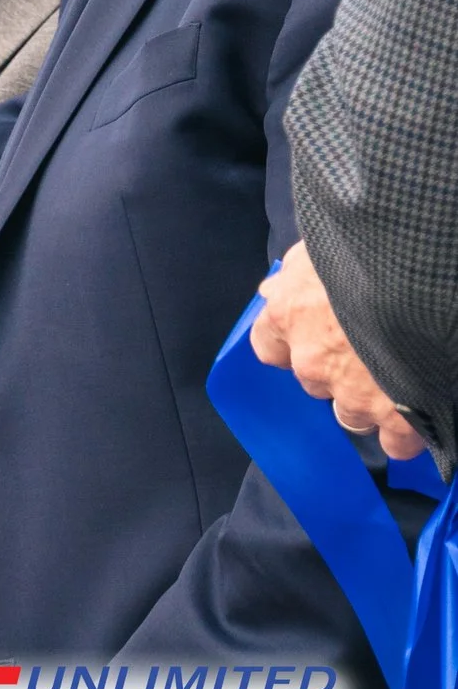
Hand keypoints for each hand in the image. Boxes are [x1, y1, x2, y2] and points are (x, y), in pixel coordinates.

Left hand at [251, 242, 422, 460]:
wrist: (419, 271)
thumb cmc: (366, 247)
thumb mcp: (318, 251)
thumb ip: (297, 277)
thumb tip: (276, 290)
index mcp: (288, 315)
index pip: (269, 346)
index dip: (291, 345)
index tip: (312, 340)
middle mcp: (311, 360)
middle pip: (315, 381)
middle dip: (338, 372)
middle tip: (369, 353)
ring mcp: (353, 392)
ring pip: (351, 413)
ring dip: (369, 401)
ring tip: (398, 383)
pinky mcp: (395, 416)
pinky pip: (397, 441)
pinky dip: (406, 434)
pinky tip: (419, 420)